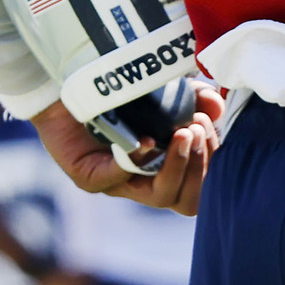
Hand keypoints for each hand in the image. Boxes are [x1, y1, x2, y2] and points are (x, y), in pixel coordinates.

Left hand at [34, 93, 217, 213]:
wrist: (68, 82)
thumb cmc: (121, 92)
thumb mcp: (168, 92)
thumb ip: (196, 98)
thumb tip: (216, 107)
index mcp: (166, 169)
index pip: (201, 187)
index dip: (211, 162)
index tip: (207, 125)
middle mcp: (145, 183)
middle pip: (189, 202)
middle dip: (200, 166)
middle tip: (195, 129)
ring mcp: (118, 184)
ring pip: (161, 196)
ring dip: (178, 165)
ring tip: (181, 132)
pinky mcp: (89, 177)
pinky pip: (119, 177)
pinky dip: (137, 159)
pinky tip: (146, 139)